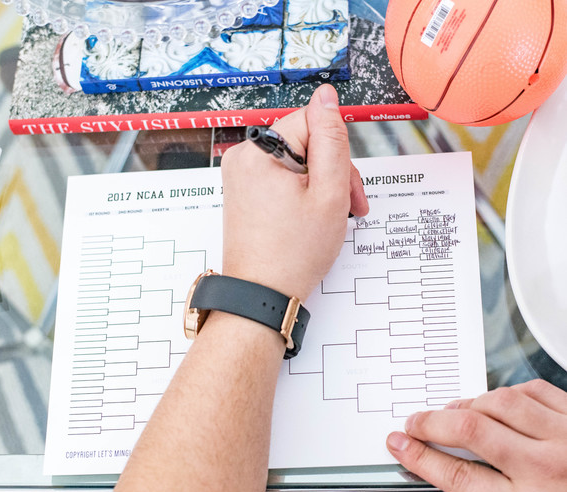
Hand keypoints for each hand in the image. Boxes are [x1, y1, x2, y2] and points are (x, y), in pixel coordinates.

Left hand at [221, 84, 368, 301]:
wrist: (261, 295)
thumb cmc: (292, 254)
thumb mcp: (328, 192)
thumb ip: (332, 139)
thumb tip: (327, 97)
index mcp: (258, 153)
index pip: (312, 124)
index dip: (339, 154)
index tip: (350, 188)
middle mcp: (243, 160)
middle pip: (304, 145)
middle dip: (332, 174)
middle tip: (348, 207)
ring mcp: (241, 180)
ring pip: (296, 166)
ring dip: (320, 187)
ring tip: (332, 218)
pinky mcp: (245, 196)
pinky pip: (282, 182)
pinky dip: (302, 197)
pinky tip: (312, 218)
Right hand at [386, 379, 566, 491]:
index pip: (459, 477)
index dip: (420, 457)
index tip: (399, 444)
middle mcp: (547, 469)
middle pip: (470, 430)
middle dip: (430, 422)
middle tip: (414, 422)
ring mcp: (566, 437)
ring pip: (499, 402)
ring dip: (468, 403)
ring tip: (455, 410)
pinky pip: (533, 390)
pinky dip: (507, 394)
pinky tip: (498, 402)